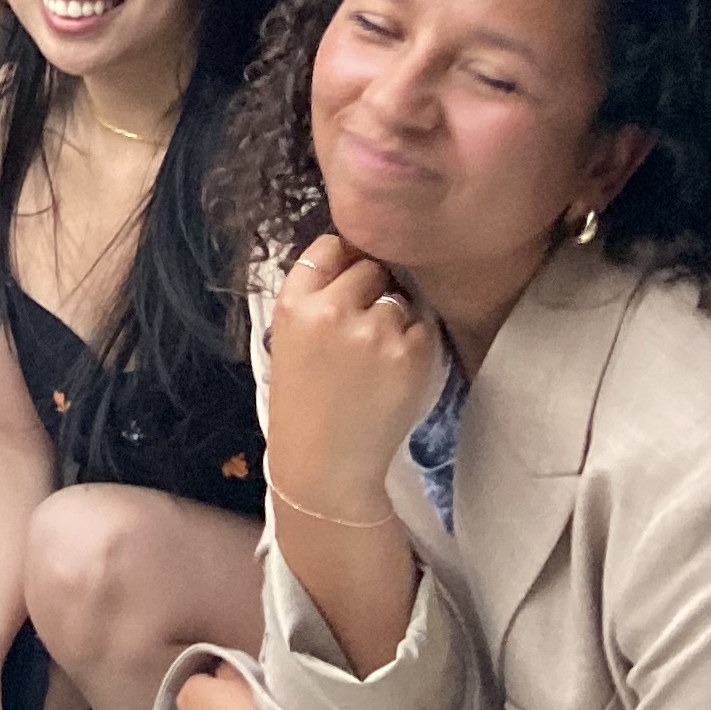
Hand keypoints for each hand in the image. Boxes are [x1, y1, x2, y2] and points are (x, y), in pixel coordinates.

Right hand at [262, 236, 442, 517]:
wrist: (325, 463)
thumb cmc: (305, 399)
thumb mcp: (288, 337)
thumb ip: (315, 293)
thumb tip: (358, 251)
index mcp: (294, 304)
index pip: (329, 246)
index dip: (343, 261)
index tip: (345, 281)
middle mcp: (332, 310)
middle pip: (369, 266)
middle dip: (371, 290)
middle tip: (360, 331)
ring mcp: (375, 331)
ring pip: (399, 297)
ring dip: (396, 318)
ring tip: (375, 358)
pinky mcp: (411, 353)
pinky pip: (422, 325)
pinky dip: (415, 344)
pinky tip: (392, 372)